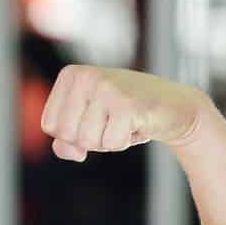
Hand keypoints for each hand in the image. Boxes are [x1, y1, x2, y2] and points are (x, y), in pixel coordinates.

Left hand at [40, 66, 209, 161]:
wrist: (174, 107)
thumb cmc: (127, 115)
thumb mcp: (90, 124)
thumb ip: (66, 140)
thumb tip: (67, 149)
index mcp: (71, 75)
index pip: (50, 126)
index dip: (73, 134)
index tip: (97, 118)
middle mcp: (86, 76)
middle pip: (67, 135)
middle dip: (91, 139)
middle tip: (113, 121)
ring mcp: (106, 88)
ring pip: (87, 141)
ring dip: (108, 141)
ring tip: (125, 122)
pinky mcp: (126, 104)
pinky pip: (110, 144)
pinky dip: (124, 142)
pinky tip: (136, 124)